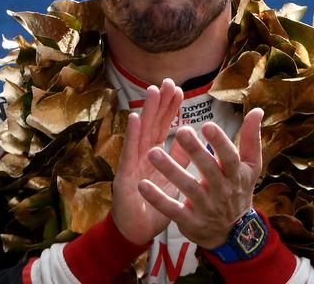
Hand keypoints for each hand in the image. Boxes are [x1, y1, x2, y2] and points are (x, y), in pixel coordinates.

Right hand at [111, 79, 186, 244]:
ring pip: (141, 133)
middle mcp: (142, 155)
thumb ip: (179, 156)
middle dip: (160, 103)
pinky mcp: (124, 177)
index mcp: (155, 155)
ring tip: (152, 91)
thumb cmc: (154, 204)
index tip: (179, 90)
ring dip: (146, 112)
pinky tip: (135, 119)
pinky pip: (129, 154)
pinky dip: (132, 136)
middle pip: (153, 124)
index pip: (164, 127)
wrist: (137, 232)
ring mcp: (132, 164)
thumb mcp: (173, 177)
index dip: (171, 109)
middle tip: (167, 82)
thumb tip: (189, 135)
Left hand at [138, 107, 263, 248]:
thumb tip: (258, 110)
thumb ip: (251, 138)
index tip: (207, 125)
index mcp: (235, 174)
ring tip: (153, 153)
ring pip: (188, 187)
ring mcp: (205, 207)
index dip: (219, 142)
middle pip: (208, 169)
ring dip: (170, 171)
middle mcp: (221, 190)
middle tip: (181, 131)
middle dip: (195, 151)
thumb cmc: (238, 189)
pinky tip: (142, 185)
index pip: (229, 157)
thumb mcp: (251, 166)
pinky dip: (157, 199)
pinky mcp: (190, 221)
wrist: (232, 232)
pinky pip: (172, 210)